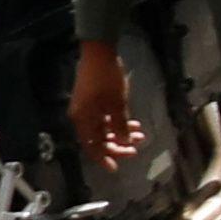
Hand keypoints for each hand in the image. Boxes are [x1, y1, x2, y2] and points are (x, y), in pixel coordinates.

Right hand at [70, 38, 143, 171]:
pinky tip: (132, 123)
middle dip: (118, 145)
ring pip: (103, 129)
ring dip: (120, 133)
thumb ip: (121, 126)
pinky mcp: (92, 100)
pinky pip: (104, 118)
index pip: (92, 147)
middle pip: (98, 140)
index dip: (104, 158)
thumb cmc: (106, 79)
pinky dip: (117, 122)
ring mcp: (86, 108)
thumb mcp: (117, 104)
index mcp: (83, 121)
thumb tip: (125, 142)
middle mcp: (82, 117)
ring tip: (139, 134)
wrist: (98, 51)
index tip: (116, 168)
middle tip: (135, 149)